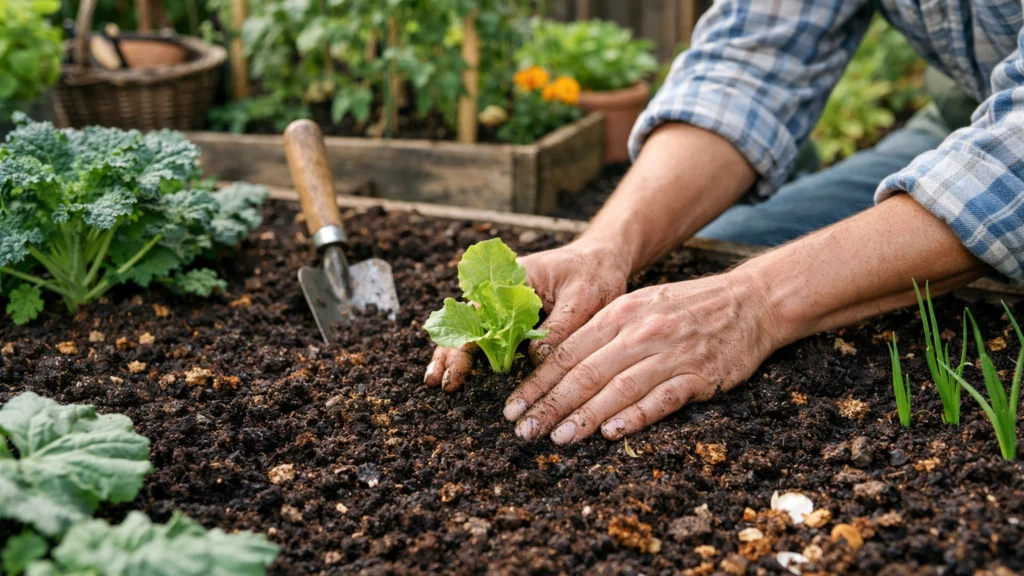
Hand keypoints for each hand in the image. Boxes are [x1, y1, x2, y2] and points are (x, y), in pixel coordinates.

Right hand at [424, 239, 630, 391]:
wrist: (603, 258)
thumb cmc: (595, 273)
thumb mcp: (584, 297)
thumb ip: (561, 327)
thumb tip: (536, 360)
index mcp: (514, 279)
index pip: (479, 314)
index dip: (465, 343)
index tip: (457, 369)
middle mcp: (502, 291)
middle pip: (469, 322)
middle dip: (450, 351)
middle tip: (437, 383)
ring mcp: (506, 304)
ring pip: (475, 331)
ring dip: (456, 354)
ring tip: (438, 382)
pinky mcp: (516, 317)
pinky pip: (493, 337)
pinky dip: (477, 355)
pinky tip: (462, 373)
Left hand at [504, 270, 782, 442]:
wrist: (750, 301)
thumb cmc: (686, 307)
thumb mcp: (638, 305)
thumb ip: (601, 332)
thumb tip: (555, 362)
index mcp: (619, 314)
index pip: (567, 352)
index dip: (537, 382)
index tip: (513, 407)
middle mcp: (640, 332)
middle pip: (586, 372)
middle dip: (551, 404)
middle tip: (525, 430)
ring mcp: (670, 354)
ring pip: (619, 388)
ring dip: (586, 415)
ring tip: (559, 438)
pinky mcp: (700, 375)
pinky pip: (663, 398)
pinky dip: (637, 416)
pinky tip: (613, 433)